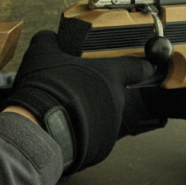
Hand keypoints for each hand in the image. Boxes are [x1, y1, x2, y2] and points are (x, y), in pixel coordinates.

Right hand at [1, 30, 153, 173]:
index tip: (147, 66)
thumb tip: (49, 37)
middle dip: (99, 91)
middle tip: (78, 89)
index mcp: (110, 74)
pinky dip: (85, 132)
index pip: (139, 67)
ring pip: (105, 115)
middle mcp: (117, 100)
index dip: (143, 65)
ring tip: (67, 110)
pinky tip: (66, 127)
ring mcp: (112, 125)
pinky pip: (96, 136)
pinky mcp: (102, 147)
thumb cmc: (46, 89)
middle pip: (115, 92)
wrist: (38, 128)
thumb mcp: (43, 53)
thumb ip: (50, 40)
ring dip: (92, 112)